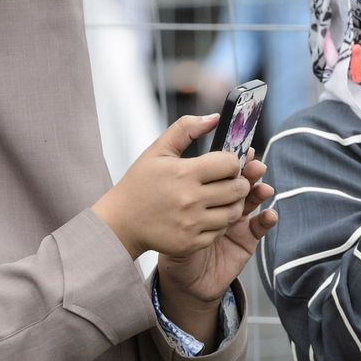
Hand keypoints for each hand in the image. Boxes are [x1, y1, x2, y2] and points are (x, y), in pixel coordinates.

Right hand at [92, 114, 252, 258]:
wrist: (121, 222)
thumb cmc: (140, 183)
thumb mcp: (158, 150)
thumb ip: (186, 128)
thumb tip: (215, 117)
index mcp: (184, 173)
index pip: (230, 164)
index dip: (232, 162)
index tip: (225, 165)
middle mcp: (190, 199)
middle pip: (237, 189)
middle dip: (239, 182)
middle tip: (230, 181)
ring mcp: (191, 223)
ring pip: (233, 212)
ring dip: (233, 204)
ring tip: (222, 198)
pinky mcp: (191, 242)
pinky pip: (220, 231)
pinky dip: (220, 223)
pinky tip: (208, 215)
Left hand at [156, 151, 277, 342]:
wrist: (178, 277)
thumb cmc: (170, 238)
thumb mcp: (169, 207)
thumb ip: (181, 180)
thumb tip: (188, 151)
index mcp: (206, 188)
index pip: (224, 169)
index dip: (235, 160)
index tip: (240, 152)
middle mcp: (224, 201)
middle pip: (242, 181)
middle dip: (250, 174)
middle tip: (254, 167)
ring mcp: (238, 218)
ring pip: (253, 200)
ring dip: (260, 192)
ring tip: (263, 189)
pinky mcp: (247, 238)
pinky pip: (260, 226)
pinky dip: (267, 219)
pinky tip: (270, 215)